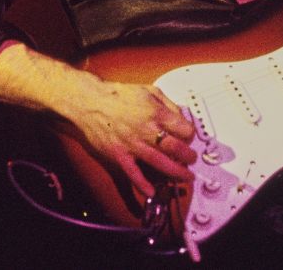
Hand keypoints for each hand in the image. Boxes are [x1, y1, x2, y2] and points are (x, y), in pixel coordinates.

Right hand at [65, 78, 196, 198]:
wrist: (90, 102)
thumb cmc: (118, 95)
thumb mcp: (149, 91)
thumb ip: (168, 104)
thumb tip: (181, 116)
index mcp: (156, 113)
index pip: (183, 129)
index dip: (189, 134)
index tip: (188, 137)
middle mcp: (146, 130)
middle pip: (175, 148)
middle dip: (188, 156)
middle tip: (191, 159)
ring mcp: (132, 144)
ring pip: (160, 162)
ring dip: (176, 172)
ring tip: (185, 177)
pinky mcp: (119, 155)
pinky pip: (133, 173)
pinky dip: (142, 184)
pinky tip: (151, 191)